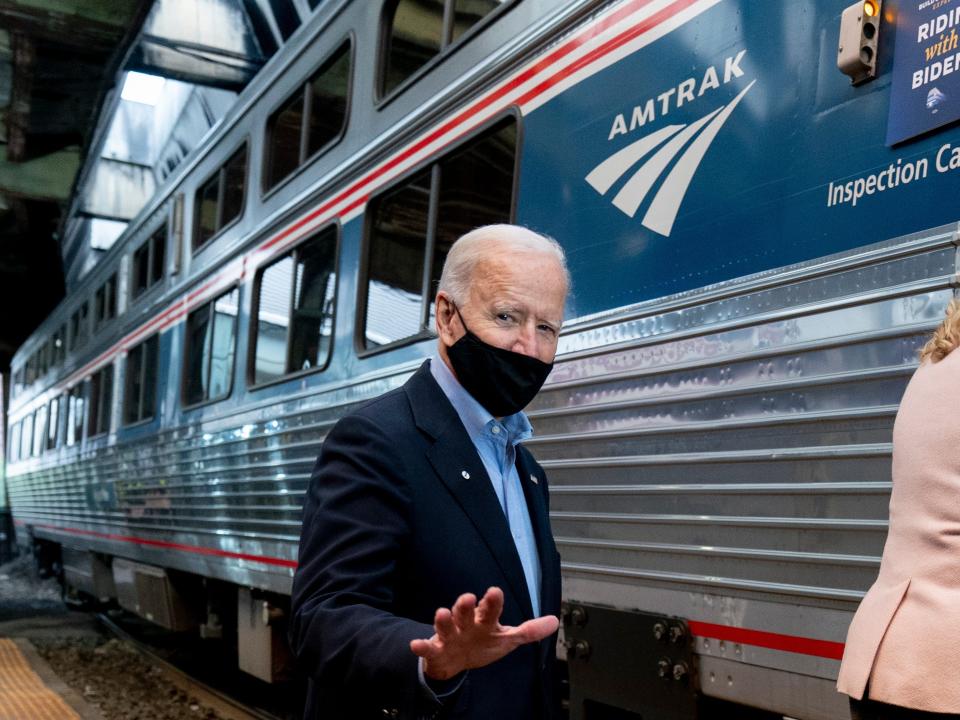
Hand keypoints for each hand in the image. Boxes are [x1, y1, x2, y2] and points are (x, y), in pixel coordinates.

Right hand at [409, 587, 558, 680]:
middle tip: (467, 597)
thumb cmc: (483, 644)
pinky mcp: (437, 650)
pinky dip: (422, 646)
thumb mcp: (507, 639)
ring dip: (443, 620)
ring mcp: (450, 636)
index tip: (495, 592)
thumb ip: (529, 631)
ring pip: (446, 626)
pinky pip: (428, 648)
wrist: (456, 661)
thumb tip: (555, 621)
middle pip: (465, 612)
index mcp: (484, 620)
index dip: (492, 602)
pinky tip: (416, 644)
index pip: (490, 609)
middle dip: (465, 606)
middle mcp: (466, 624)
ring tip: (441, 613)